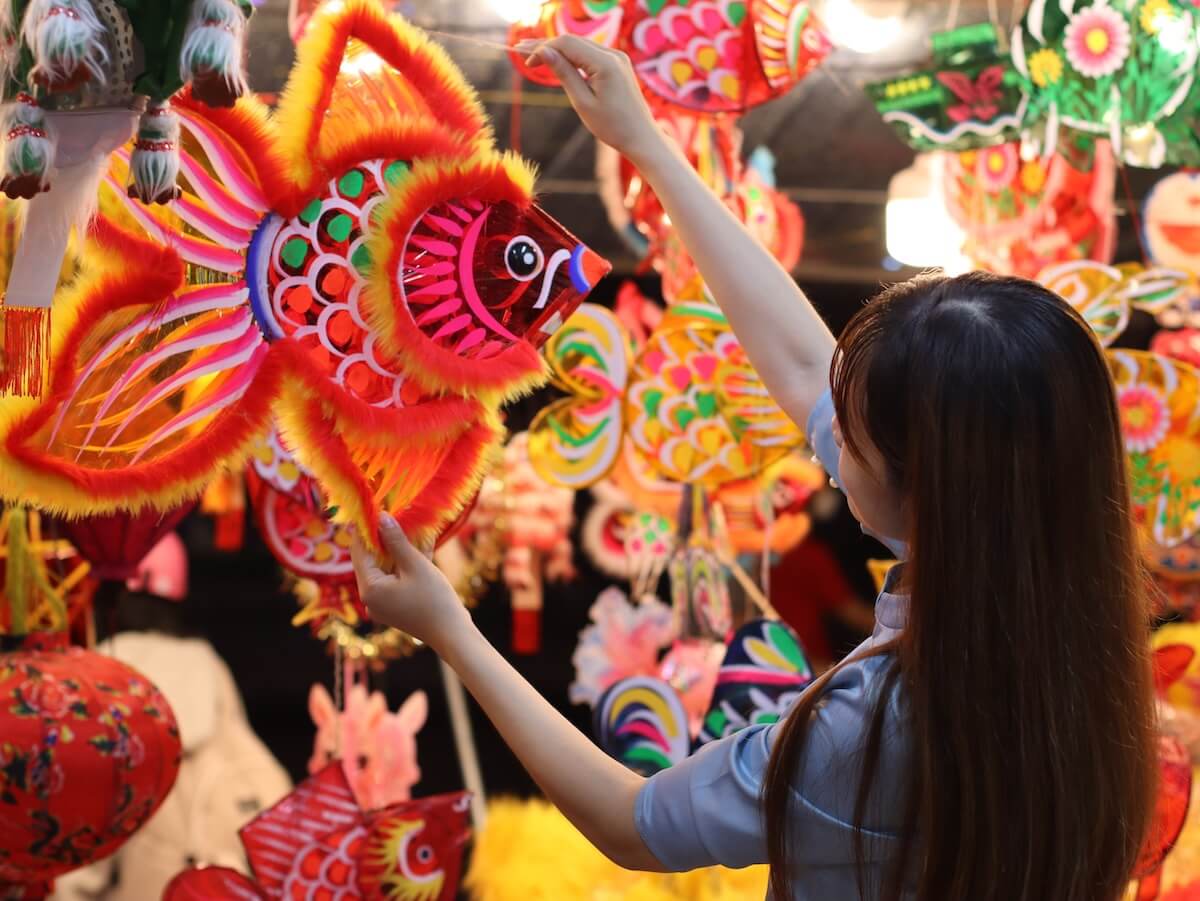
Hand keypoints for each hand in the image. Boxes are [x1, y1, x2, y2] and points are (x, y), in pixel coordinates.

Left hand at [350, 514, 470, 650]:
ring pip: (384, 570)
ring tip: (407, 529)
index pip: (359, 552)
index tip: (374, 510)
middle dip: (383, 539)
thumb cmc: (434, 599)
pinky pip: (394, 580)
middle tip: (392, 516)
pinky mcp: (394, 608)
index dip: (366, 530)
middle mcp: (370, 599)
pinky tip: (416, 549)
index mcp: (370, 589)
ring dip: (395, 551)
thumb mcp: (416, 565)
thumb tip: (382, 517)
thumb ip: (396, 541)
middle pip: (371, 561)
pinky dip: (403, 566)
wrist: (452, 635)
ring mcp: (381, 605)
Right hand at [517, 35, 662, 162]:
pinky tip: (558, 62)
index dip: (543, 49)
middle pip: (573, 41)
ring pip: (581, 46)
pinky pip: (591, 55)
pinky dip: (573, 57)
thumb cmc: (613, 126)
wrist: (641, 137)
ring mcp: (618, 58)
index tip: (526, 61)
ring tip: (535, 56)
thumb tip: (545, 52)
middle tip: (521, 50)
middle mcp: (614, 54)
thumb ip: (564, 74)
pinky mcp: (618, 65)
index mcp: (605, 63)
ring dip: (559, 51)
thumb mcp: (583, 102)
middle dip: (548, 46)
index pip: (566, 44)